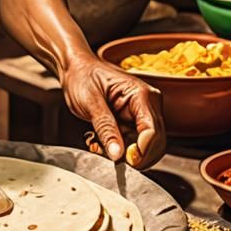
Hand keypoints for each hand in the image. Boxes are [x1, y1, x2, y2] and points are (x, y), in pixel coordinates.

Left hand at [60, 53, 165, 169]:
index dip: (142, 150)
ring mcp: (141, 115)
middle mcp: (147, 105)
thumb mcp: (90, 101)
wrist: (75, 69)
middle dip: (134, 156)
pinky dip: (118, 150)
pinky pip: (132, 145)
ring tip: (99, 147)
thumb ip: (105, 127)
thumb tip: (117, 153)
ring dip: (123, 154)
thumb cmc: (82, 76)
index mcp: (141, 94)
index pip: (152, 130)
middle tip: (110, 157)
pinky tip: (100, 144)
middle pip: (155, 143)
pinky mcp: (132, 123)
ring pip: (144, 148)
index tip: (127, 161)